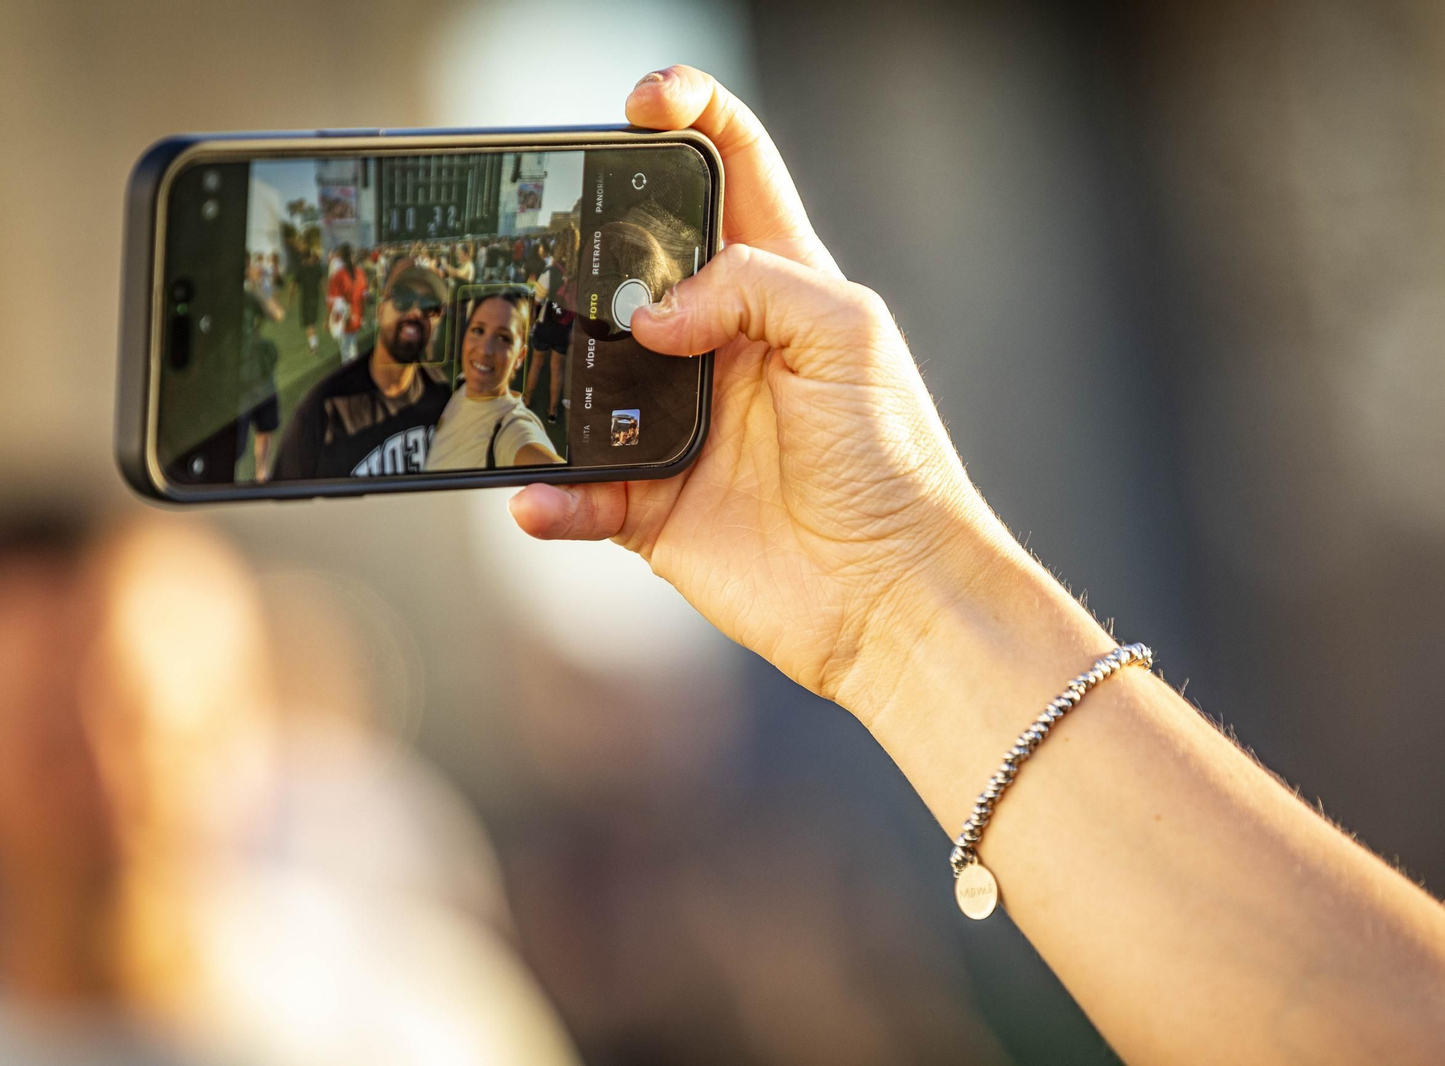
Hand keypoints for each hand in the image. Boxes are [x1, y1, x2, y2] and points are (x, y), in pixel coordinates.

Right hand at [509, 66, 995, 705]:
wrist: (891, 595)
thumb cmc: (894, 461)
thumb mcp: (845, 333)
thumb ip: (752, 284)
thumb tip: (651, 317)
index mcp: (778, 284)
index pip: (731, 172)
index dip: (687, 119)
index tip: (642, 104)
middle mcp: (720, 346)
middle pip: (633, 269)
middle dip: (587, 248)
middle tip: (554, 246)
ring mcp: (679, 424)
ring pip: (585, 380)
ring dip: (551, 378)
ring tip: (525, 374)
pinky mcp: (654, 504)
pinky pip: (581, 491)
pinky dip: (553, 495)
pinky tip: (541, 496)